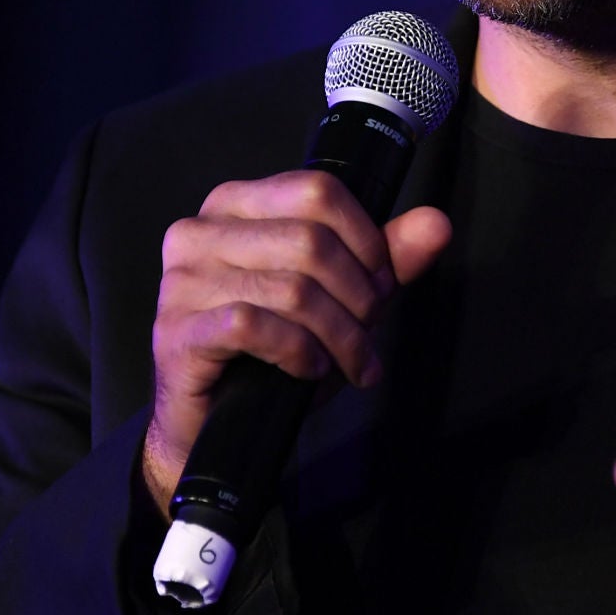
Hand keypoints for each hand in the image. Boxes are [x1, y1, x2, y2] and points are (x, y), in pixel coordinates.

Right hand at [143, 170, 451, 515]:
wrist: (212, 423)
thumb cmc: (271, 352)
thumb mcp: (338, 297)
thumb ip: (385, 258)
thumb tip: (437, 223)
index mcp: (235, 204)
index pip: (317, 191)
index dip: (365, 239)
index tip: (382, 284)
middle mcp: (200, 231)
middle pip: (310, 241)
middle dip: (358, 296)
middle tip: (368, 332)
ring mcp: (182, 281)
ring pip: (291, 289)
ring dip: (339, 335)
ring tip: (350, 361)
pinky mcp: (178, 330)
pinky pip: (256, 326)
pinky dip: (299, 354)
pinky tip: (310, 370)